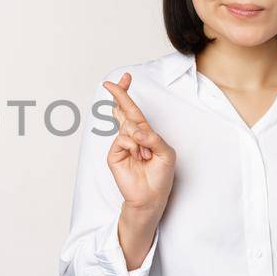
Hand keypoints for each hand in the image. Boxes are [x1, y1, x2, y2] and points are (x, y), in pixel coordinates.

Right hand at [102, 73, 177, 220]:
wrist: (151, 197)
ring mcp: (122, 145)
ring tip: (146, 156)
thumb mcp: (166, 153)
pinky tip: (138, 156)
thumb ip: (153, 138)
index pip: (134, 111)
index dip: (127, 94)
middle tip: (110, 83)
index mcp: (144, 134)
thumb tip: (134, 130)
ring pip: (128, 127)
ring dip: (140, 140)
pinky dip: (133, 145)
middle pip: (123, 111)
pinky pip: (123, 139)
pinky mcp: (114, 154)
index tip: (124, 78)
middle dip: (119, 95)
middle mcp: (132, 137)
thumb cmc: (160, 176)